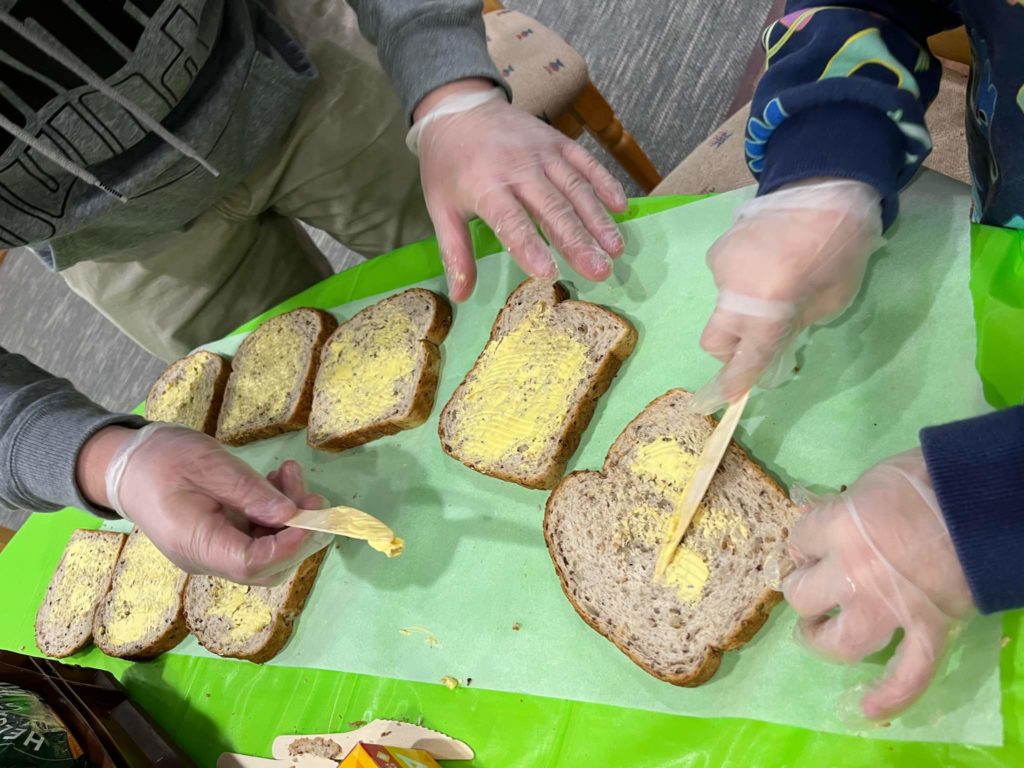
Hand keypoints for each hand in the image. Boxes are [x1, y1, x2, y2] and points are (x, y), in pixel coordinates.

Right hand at [80, 423, 329, 584]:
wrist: (123, 463)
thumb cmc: (160, 459)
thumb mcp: (208, 464)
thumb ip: (249, 491)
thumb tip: (290, 514)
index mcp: (196, 544)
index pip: (252, 564)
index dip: (290, 545)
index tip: (312, 516)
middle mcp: (207, 558)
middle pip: (266, 566)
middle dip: (297, 533)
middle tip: (310, 493)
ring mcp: (214, 551)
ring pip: (265, 550)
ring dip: (288, 517)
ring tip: (289, 473)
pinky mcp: (220, 538)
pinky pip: (255, 535)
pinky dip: (272, 511)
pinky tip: (277, 479)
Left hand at [413, 79, 626, 300]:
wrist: (458, 106)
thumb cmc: (448, 164)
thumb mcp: (440, 207)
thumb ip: (455, 252)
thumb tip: (462, 296)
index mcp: (485, 186)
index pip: (511, 221)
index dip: (530, 247)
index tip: (550, 273)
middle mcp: (518, 167)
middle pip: (553, 209)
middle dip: (578, 242)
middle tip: (600, 271)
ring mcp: (542, 152)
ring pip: (576, 188)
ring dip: (598, 220)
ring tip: (616, 249)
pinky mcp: (557, 141)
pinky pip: (586, 162)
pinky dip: (605, 183)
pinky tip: (621, 207)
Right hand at [691, 179, 882, 413]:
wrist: (826, 187)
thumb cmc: (840, 249)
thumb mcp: (829, 301)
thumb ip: (794, 324)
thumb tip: (775, 337)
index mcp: (767, 307)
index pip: (747, 356)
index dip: (737, 380)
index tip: (727, 397)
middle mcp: (734, 291)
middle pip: (715, 340)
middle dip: (731, 350)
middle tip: (757, 340)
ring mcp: (721, 268)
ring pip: (726, 305)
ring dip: (746, 305)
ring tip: (779, 280)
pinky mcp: (719, 249)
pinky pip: (728, 278)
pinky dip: (745, 279)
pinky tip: (769, 259)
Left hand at [783, 449, 973, 719]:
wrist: (984, 499)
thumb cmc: (926, 478)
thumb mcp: (870, 480)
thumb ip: (842, 507)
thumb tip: (823, 519)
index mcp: (838, 529)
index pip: (798, 542)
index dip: (801, 544)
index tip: (809, 545)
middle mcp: (855, 574)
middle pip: (803, 596)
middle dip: (802, 592)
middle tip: (809, 587)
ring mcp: (891, 607)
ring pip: (843, 642)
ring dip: (825, 642)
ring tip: (818, 635)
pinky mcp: (929, 628)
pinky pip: (910, 674)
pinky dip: (892, 696)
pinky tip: (868, 709)